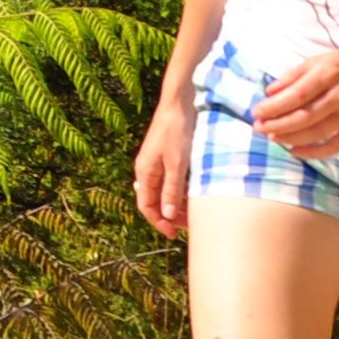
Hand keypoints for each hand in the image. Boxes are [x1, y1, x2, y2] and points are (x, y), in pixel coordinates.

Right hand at [134, 93, 194, 237]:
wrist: (179, 103)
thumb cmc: (177, 132)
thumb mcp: (176, 164)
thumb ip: (171, 191)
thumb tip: (167, 216)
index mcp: (144, 173)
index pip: (146, 207)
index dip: (159, 223)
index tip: (174, 235)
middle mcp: (147, 170)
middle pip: (154, 201)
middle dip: (170, 217)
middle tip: (189, 227)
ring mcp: (156, 163)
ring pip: (163, 192)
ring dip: (175, 205)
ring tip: (193, 214)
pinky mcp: (166, 156)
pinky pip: (169, 182)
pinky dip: (179, 192)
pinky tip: (192, 195)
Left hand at [253, 48, 338, 161]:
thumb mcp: (316, 61)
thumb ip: (292, 76)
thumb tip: (269, 93)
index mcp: (329, 74)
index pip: (297, 95)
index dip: (275, 106)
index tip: (257, 112)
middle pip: (305, 116)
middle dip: (278, 124)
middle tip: (259, 128)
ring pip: (317, 132)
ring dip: (291, 138)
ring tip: (272, 137)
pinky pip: (336, 146)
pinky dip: (314, 152)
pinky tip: (295, 150)